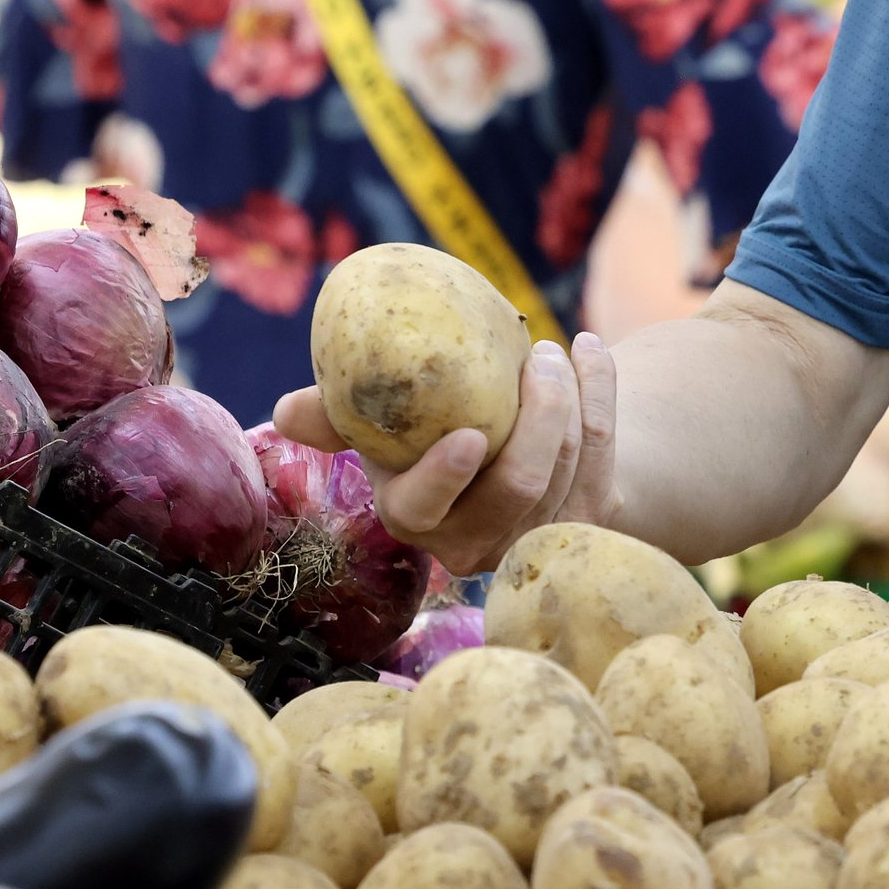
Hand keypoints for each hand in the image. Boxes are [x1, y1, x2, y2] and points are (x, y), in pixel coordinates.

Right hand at [272, 333, 619, 573]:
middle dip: (539, 416)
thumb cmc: (425, 435)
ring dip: (570, 396)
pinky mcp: (588, 515)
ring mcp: (537, 532)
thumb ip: (332, 418)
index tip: (468, 433)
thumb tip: (284, 414)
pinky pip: (604, 449)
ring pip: (569, 463)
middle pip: (518, 486)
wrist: (504, 458)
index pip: (424, 509)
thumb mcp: (377, 430)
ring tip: (554, 350)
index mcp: (414, 518)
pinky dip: (602, 390)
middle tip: (536, 356)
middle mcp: (477, 540)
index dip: (445, 478)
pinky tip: (589, 348)